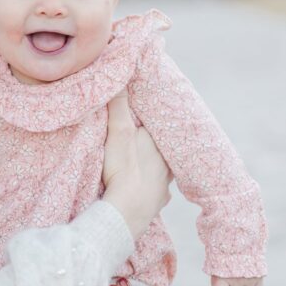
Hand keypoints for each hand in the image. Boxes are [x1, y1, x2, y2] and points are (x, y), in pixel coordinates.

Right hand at [101, 93, 172, 238]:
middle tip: (144, 137)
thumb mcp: (118, 131)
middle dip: (154, 142)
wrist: (126, 212)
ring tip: (147, 161)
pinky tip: (146, 187)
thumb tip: (122, 74)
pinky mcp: (158, 202)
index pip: (158, 126)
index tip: (143, 116)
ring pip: (163, 169)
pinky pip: (158, 191)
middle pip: (162, 147)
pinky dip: (152, 187)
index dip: (149, 120)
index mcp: (160, 144)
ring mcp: (164, 185)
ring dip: (155, 165)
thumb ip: (118, 105)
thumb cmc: (123, 169)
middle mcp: (167, 164)